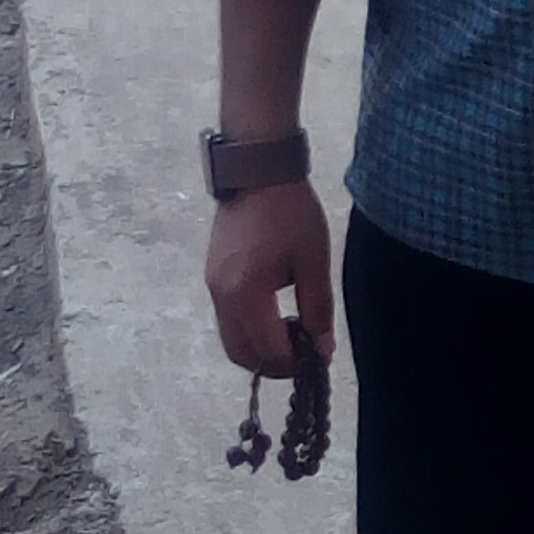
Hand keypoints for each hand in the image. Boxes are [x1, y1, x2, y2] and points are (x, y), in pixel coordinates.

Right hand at [204, 180, 335, 377]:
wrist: (257, 171)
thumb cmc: (290, 212)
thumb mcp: (313, 261)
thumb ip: (317, 309)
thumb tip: (321, 349)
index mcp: (245, 295)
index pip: (268, 351)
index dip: (295, 363)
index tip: (319, 358)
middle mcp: (220, 297)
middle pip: (240, 354)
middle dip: (273, 363)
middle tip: (303, 354)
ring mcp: (212, 286)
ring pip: (231, 338)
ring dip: (259, 347)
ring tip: (292, 331)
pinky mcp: (212, 275)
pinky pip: (228, 318)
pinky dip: (249, 328)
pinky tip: (276, 312)